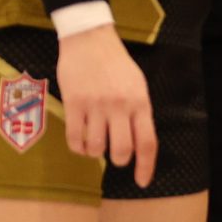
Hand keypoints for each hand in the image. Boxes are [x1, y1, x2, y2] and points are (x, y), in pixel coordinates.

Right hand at [57, 24, 158, 184]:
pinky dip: (77, 147)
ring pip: (96, 147)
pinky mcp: (74, 103)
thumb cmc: (116, 64)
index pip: (147, 143)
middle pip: (121, 150)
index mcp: (140, 103)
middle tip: (113, 155)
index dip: (146, 167)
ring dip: (94, 152)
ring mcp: (96, 105)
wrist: (90, 39)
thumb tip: (138, 142)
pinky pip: (74, 138)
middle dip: (118, 160)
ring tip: (94, 143)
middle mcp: (120, 106)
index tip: (142, 182)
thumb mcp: (138, 85)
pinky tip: (80, 141)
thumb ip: (139, 112)